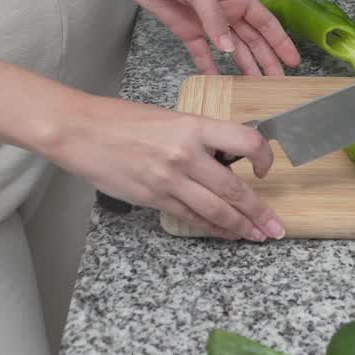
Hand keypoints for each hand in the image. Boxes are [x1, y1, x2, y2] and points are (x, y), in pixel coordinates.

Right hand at [49, 93, 285, 241]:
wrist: (80, 131)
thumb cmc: (121, 119)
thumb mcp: (169, 118)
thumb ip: (198, 138)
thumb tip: (224, 160)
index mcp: (193, 126)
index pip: (246, 141)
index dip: (265, 158)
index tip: (267, 170)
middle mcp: (185, 154)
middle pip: (235, 189)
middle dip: (259, 212)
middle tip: (275, 227)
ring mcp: (169, 180)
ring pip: (216, 210)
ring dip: (240, 226)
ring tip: (256, 235)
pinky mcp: (153, 198)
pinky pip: (190, 218)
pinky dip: (210, 228)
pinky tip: (223, 233)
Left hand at [107, 0, 300, 75]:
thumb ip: (213, 18)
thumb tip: (228, 48)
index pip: (265, 23)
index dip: (281, 42)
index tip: (293, 61)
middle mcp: (224, 11)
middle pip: (252, 41)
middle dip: (266, 61)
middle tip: (278, 85)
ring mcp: (205, 22)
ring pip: (231, 50)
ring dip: (243, 67)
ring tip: (254, 88)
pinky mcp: (185, 28)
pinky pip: (201, 53)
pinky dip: (210, 68)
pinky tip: (218, 82)